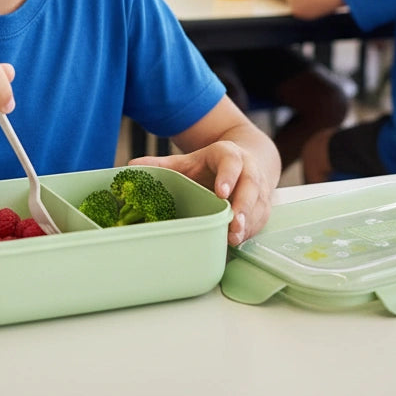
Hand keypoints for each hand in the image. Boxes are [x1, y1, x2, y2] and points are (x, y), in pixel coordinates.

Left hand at [129, 140, 272, 244]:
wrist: (244, 161)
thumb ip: (162, 164)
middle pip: (250, 186)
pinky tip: (238, 241)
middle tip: (232, 223)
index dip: (228, 177)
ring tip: (234, 238)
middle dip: (243, 206)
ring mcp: (259, 188)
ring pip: (258, 205)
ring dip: (249, 223)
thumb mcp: (187, 161)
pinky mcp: (264, 206)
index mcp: (228, 154)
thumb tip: (131, 168)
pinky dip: (251, 231)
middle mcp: (248, 169)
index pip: (232, 162)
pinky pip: (261, 219)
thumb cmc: (211, 165)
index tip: (221, 193)